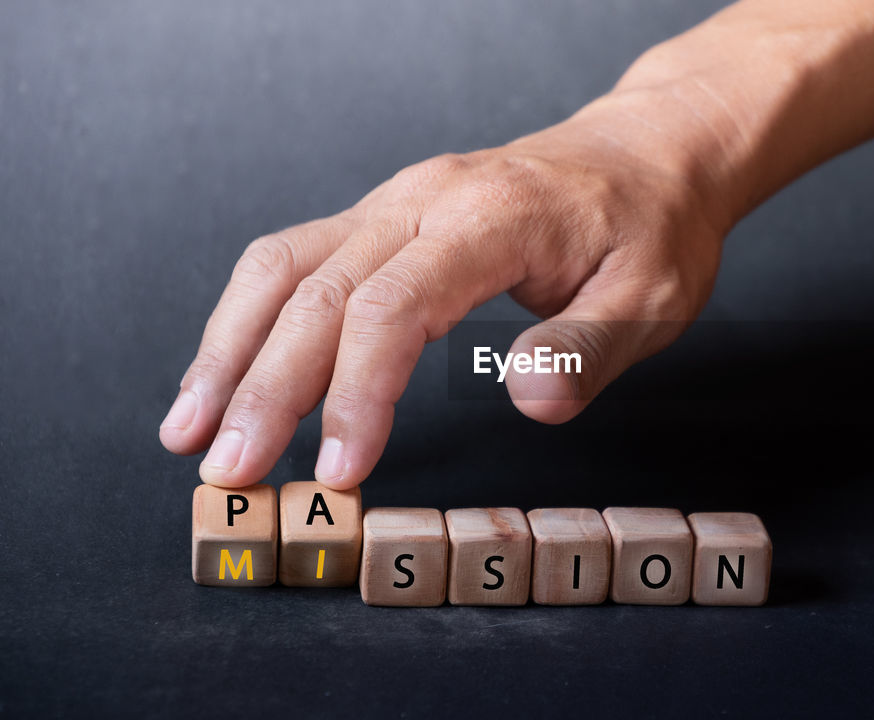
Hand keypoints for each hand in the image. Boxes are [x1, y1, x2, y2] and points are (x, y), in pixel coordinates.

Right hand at [159, 94, 728, 489]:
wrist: (648, 154)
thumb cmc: (652, 226)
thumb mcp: (653, 296)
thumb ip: (589, 349)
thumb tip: (528, 400)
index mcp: (492, 218)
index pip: (395, 305)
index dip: (357, 392)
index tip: (341, 469)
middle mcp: (426, 199)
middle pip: (318, 291)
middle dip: (264, 388)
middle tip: (231, 472)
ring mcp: (398, 202)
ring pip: (284, 267)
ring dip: (230, 349)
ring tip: (191, 430)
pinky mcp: (385, 217)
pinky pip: (296, 258)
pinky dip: (250, 318)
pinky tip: (227, 370)